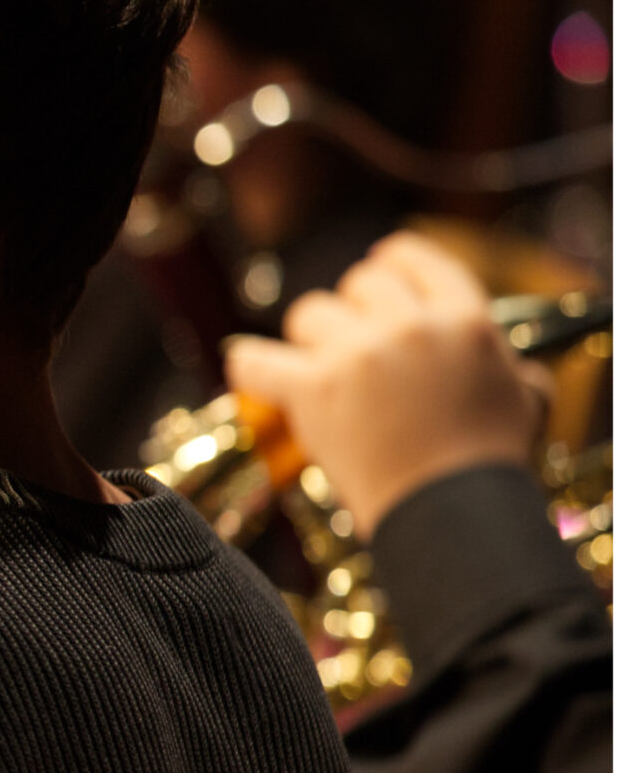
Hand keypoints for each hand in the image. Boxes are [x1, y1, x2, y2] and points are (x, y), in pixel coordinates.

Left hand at [224, 232, 547, 536]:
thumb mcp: (523, 400)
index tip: (377, 274)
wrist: (453, 513)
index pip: (414, 259)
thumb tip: (511, 365)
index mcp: (466, 319)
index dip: (391, 264)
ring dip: (311, 339)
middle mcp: (410, 326)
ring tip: (323, 372)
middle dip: (354, 311)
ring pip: (309, 312)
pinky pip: (256, 359)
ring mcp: (359, 354)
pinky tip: (251, 369)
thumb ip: (508, 367)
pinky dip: (249, 365)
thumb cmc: (488, 462)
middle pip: (359, 283)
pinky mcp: (313, 389)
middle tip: (356, 346)